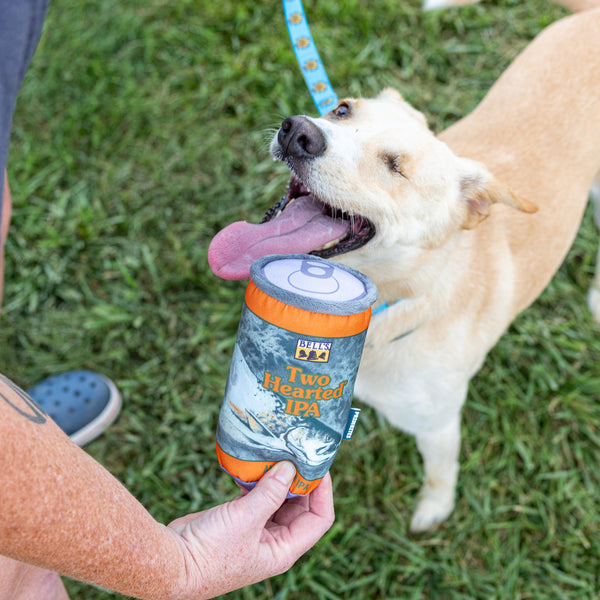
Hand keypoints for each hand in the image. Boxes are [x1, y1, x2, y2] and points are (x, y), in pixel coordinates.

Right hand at [167, 462, 333, 598]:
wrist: (172, 564)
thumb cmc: (211, 552)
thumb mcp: (246, 518)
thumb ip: (270, 492)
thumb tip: (290, 467)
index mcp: (284, 549)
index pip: (318, 518)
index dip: (322, 491)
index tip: (318, 465)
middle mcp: (274, 541)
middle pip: (300, 506)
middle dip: (300, 481)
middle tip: (299, 453)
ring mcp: (256, 530)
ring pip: (278, 499)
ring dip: (279, 478)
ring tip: (279, 454)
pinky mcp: (238, 520)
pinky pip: (257, 497)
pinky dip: (258, 481)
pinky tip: (254, 465)